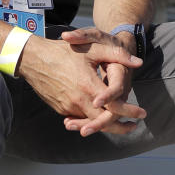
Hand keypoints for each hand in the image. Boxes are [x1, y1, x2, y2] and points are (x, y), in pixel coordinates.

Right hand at [17, 32, 144, 136]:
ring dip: (105, 124)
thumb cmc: (63, 51)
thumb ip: (116, 55)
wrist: (33, 59)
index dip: (130, 112)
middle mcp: (78, 100)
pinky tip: (98, 115)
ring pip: (91, 122)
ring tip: (119, 122)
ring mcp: (67, 107)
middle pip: (104, 122)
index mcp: (88, 86)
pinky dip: (90, 119)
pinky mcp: (60, 109)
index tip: (142, 114)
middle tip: (134, 125)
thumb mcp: (92, 48)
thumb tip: (138, 62)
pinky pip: (79, 117)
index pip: (114, 106)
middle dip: (120, 127)